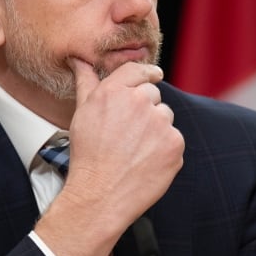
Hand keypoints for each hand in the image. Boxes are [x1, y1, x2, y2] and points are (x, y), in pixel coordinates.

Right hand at [63, 57, 183, 228]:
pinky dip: (164, 149)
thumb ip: (87, 82)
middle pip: (153, 94)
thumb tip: (80, 60)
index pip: (138, 70)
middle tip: (128, 132)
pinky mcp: (175, 144)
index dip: (147, 74)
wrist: (100, 195)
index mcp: (115, 91)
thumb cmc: (87, 155)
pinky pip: (174, 139)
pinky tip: (145, 161)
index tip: (153, 76)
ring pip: (164, 117)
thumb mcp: (82, 113)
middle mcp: (139, 101)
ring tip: (135, 149)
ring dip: (156, 128)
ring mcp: (160, 123)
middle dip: (145, 108)